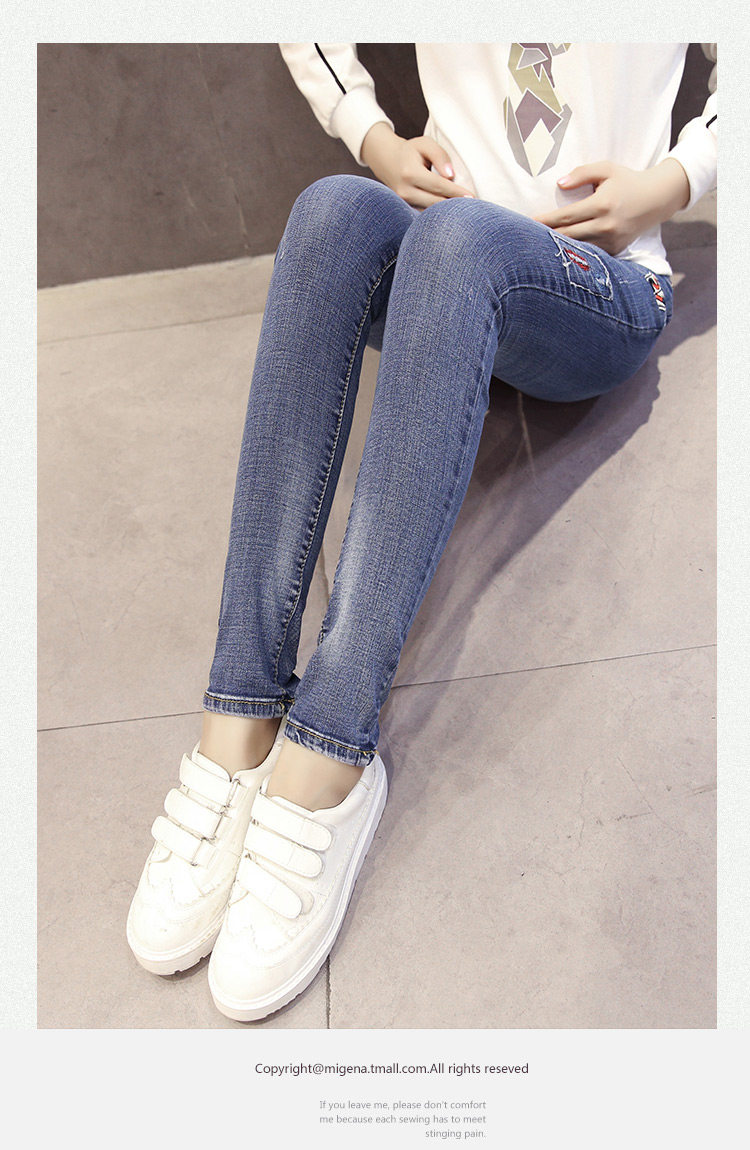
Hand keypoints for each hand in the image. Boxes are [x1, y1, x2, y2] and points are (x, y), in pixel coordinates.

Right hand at [360, 122, 474, 207]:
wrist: (386, 161)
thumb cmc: (410, 151)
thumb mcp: (425, 144)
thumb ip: (440, 156)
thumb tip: (451, 175)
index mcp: (410, 173)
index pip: (438, 185)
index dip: (456, 192)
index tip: (472, 197)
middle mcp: (405, 191)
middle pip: (436, 202)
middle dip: (455, 205)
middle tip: (474, 207)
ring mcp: (404, 203)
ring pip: (431, 212)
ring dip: (448, 212)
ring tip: (465, 211)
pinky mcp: (406, 209)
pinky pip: (425, 214)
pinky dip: (439, 214)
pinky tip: (452, 212)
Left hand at [534, 159, 690, 254]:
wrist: (656, 199)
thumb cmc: (627, 181)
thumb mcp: (607, 169)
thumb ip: (582, 173)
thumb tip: (560, 184)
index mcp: (602, 204)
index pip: (566, 216)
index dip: (546, 221)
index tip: (530, 222)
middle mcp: (606, 225)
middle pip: (568, 236)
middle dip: (547, 236)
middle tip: (527, 237)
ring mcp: (611, 240)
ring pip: (578, 248)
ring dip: (558, 247)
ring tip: (539, 246)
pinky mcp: (615, 250)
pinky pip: (590, 253)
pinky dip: (575, 252)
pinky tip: (560, 252)